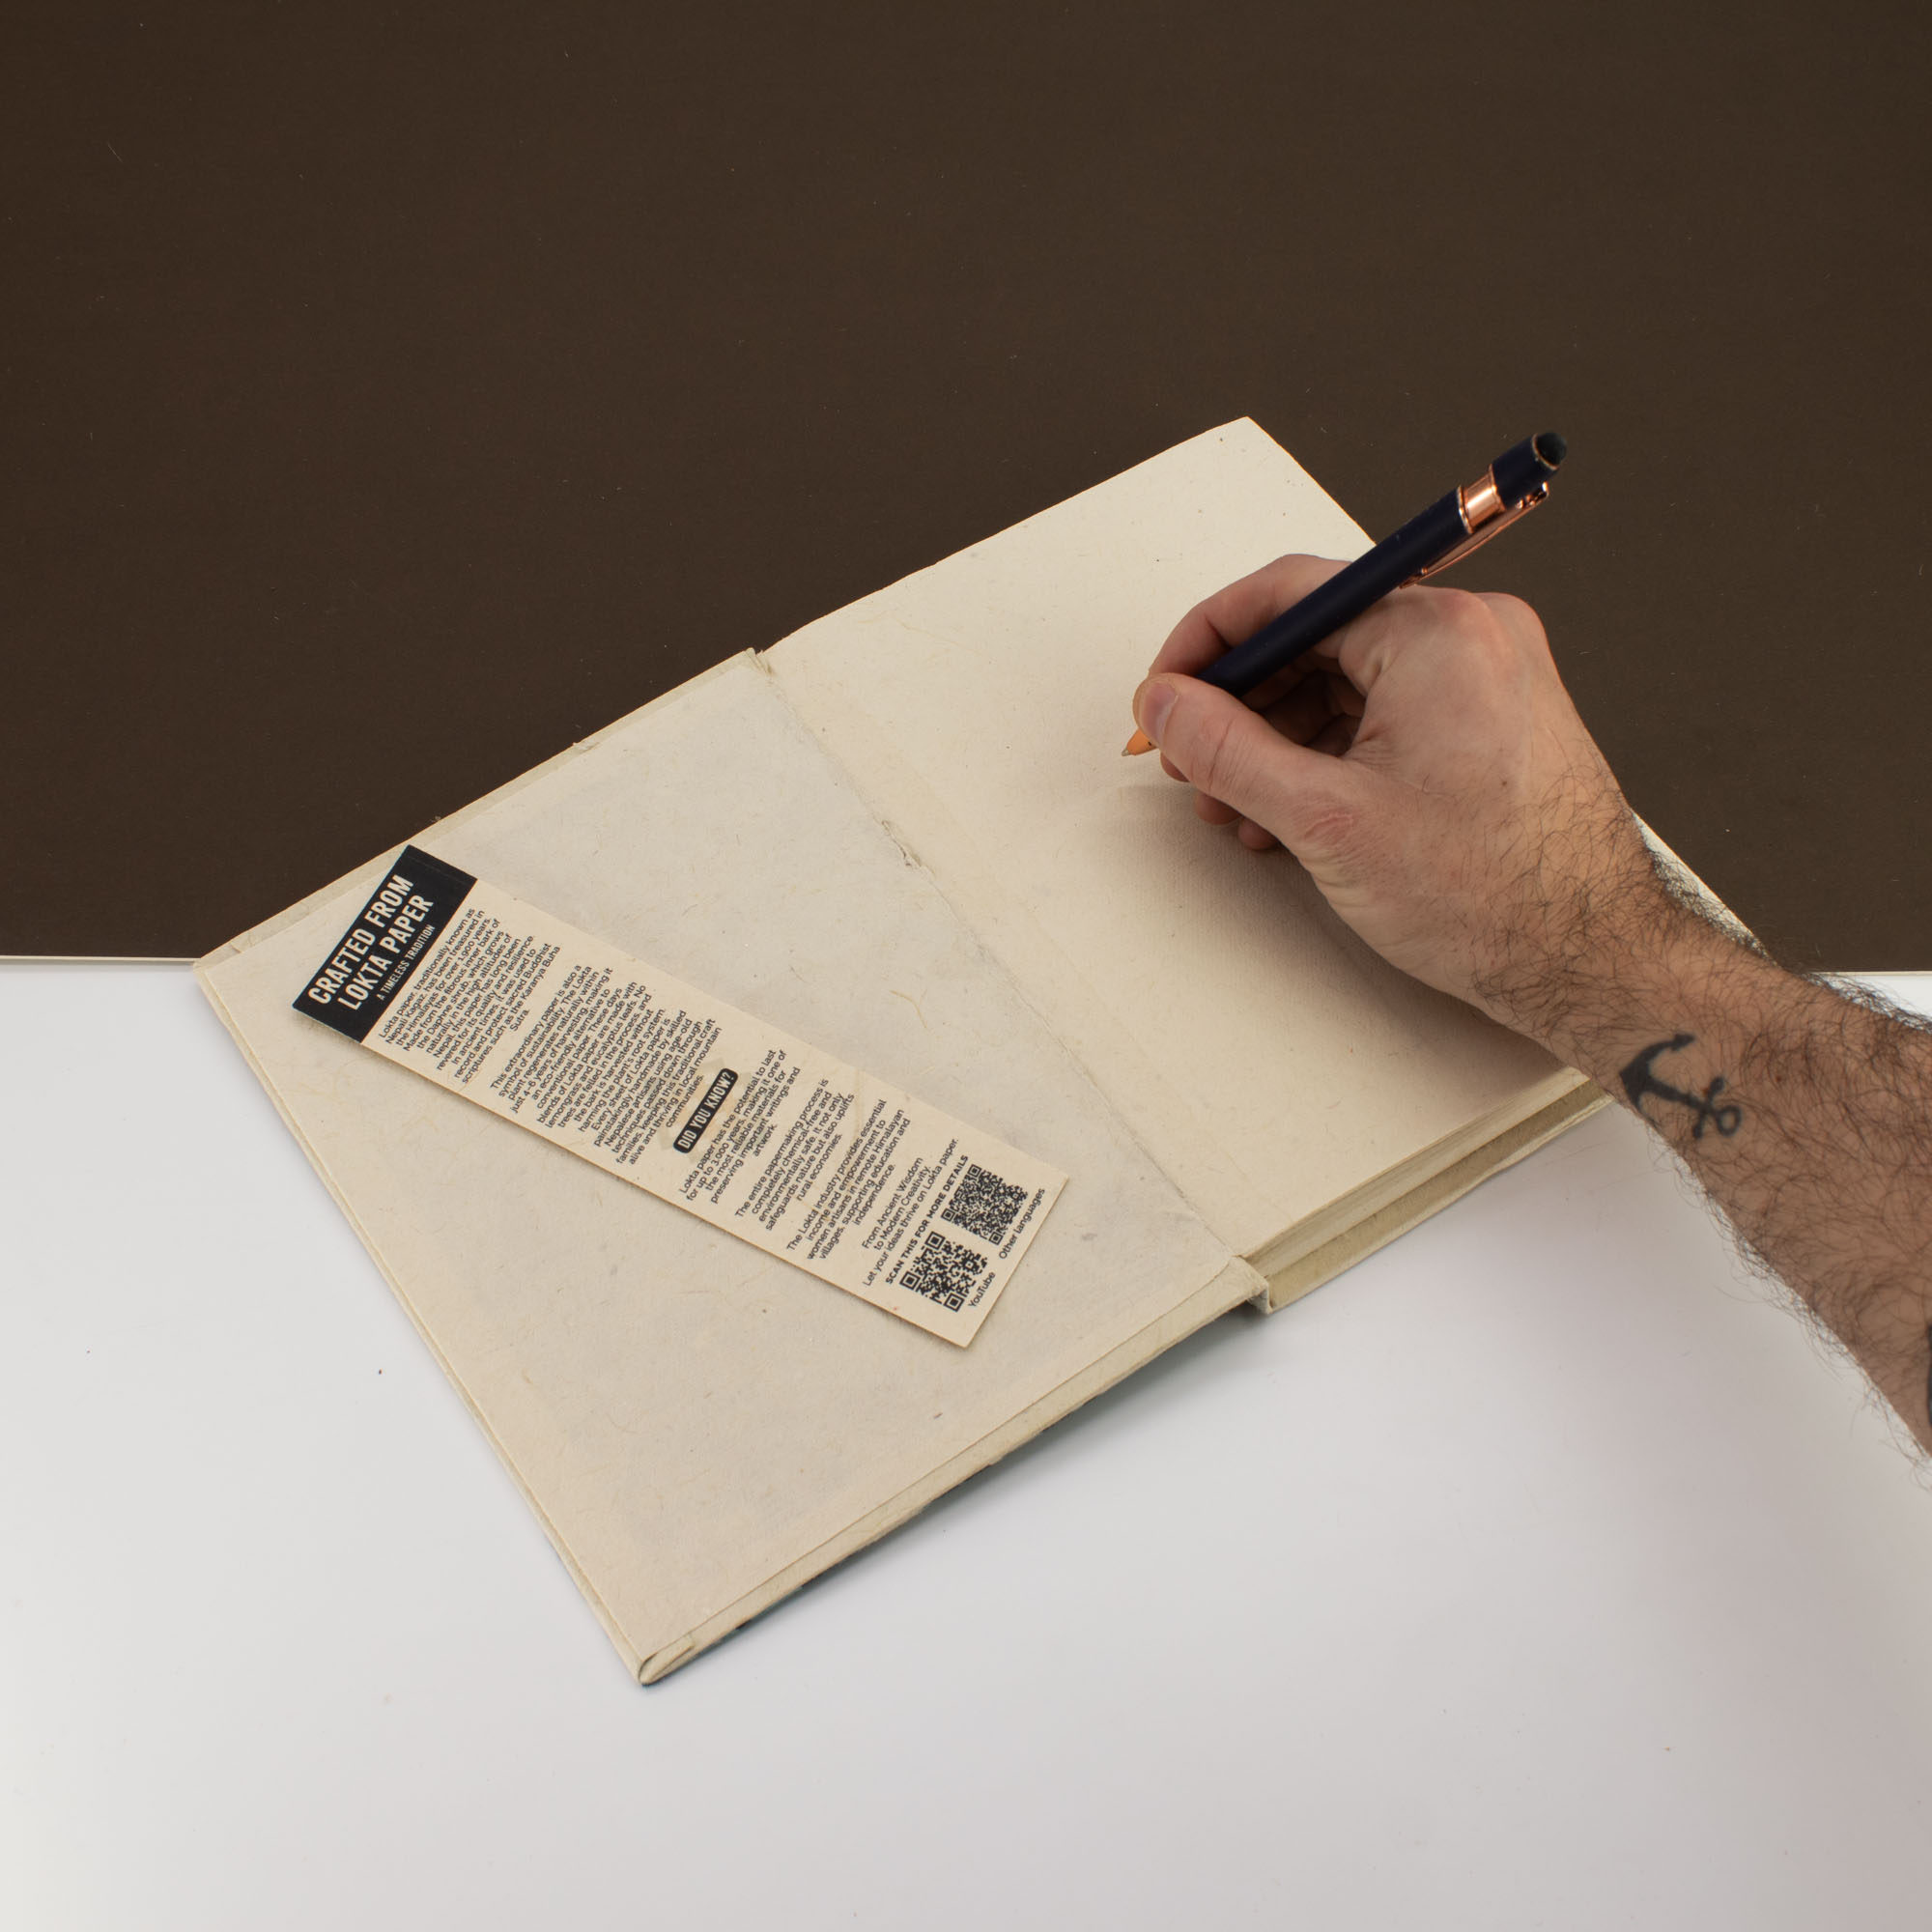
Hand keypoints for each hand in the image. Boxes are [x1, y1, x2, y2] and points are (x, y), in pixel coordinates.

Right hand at [1132, 555, 1686, 1047]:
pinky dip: (1332, 755)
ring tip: (1237, 803)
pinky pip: (1389, 714)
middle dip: (1242, 703)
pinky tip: (1294, 812)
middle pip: (1318, 638)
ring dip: (1280, 740)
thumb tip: (1167, 705)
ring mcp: (1490, 677)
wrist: (1588, 960)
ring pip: (1348, 682)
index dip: (1208, 644)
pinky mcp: (1494, 721)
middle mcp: (1474, 635)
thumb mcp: (1324, 818)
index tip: (1167, 690)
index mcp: (1437, 631)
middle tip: (1189, 755)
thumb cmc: (1493, 895)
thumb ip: (1225, 749)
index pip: (1290, 594)